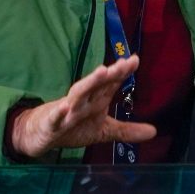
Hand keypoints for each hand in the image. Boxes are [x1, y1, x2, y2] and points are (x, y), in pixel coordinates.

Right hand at [10, 55, 156, 158]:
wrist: (40, 134)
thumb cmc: (73, 127)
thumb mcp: (103, 131)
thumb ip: (127, 131)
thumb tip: (154, 132)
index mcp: (96, 100)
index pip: (111, 84)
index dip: (122, 72)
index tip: (135, 60)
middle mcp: (83, 100)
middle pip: (97, 85)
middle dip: (110, 74)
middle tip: (122, 64)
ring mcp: (67, 110)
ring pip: (78, 94)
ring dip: (89, 83)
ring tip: (101, 72)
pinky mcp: (52, 122)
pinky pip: (56, 117)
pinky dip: (59, 111)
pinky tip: (64, 107)